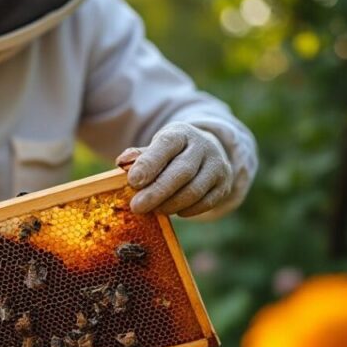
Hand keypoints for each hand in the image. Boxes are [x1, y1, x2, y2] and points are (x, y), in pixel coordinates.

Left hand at [116, 122, 232, 216]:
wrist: (204, 153)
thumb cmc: (170, 155)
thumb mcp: (154, 149)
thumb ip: (138, 156)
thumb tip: (122, 161)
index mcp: (180, 133)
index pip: (165, 145)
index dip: (149, 164)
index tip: (132, 181)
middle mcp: (202, 146)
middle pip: (181, 171)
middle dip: (157, 191)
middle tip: (137, 207)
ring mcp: (216, 165)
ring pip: (194, 190)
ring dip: (171, 204)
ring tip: (154, 210)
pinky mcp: (224, 184)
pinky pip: (206, 202)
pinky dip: (188, 210)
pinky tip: (175, 212)